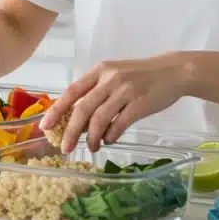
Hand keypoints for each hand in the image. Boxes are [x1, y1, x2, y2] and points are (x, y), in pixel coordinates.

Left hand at [39, 53, 190, 152]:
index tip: (45, 126)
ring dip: (91, 138)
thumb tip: (77, 118)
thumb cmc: (141, 75)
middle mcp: (110, 79)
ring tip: (92, 147)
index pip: (72, 91)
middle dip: (70, 131)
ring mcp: (125, 91)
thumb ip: (97, 91)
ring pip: (99, 119)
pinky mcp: (139, 104)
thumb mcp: (116, 75)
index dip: (57, 110)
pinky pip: (118, 124)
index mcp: (100, 71)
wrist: (174, 71)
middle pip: (82, 109)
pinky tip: (109, 140)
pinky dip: (110, 135)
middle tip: (65, 148)